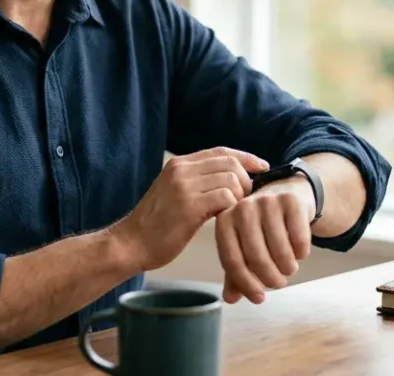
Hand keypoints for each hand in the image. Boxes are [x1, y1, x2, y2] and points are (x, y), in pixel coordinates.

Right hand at [111, 147, 269, 272]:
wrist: (132, 243)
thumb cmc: (156, 224)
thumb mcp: (175, 193)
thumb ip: (199, 182)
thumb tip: (233, 179)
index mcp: (179, 164)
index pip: (221, 151)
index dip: (245, 157)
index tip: (262, 166)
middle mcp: (181, 169)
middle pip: (230, 163)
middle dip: (245, 181)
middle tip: (242, 200)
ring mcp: (184, 186)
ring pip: (231, 179)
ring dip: (239, 197)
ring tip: (231, 212)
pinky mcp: (189, 205)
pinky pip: (226, 197)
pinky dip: (232, 208)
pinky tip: (225, 218)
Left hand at [216, 177, 313, 303]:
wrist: (287, 194)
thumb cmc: (261, 227)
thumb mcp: (244, 247)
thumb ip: (235, 273)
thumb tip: (230, 299)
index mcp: (224, 221)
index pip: (231, 260)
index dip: (245, 284)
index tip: (259, 299)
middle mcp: (242, 208)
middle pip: (256, 257)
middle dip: (270, 278)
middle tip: (278, 283)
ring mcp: (266, 201)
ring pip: (279, 249)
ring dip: (287, 267)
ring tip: (289, 268)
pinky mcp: (290, 200)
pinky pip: (298, 238)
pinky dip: (301, 252)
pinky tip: (300, 252)